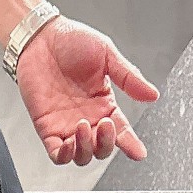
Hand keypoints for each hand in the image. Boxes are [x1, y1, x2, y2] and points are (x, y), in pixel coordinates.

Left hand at [15, 16, 158, 165]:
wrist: (40, 36)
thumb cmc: (71, 40)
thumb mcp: (107, 55)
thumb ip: (128, 77)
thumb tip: (152, 95)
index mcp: (104, 104)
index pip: (121, 131)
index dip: (131, 143)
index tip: (139, 152)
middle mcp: (87, 119)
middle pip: (102, 149)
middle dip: (106, 143)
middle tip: (104, 124)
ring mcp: (67, 126)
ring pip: (81, 156)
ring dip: (86, 149)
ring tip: (84, 126)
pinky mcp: (47, 128)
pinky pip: (56, 154)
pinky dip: (64, 155)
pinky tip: (69, 143)